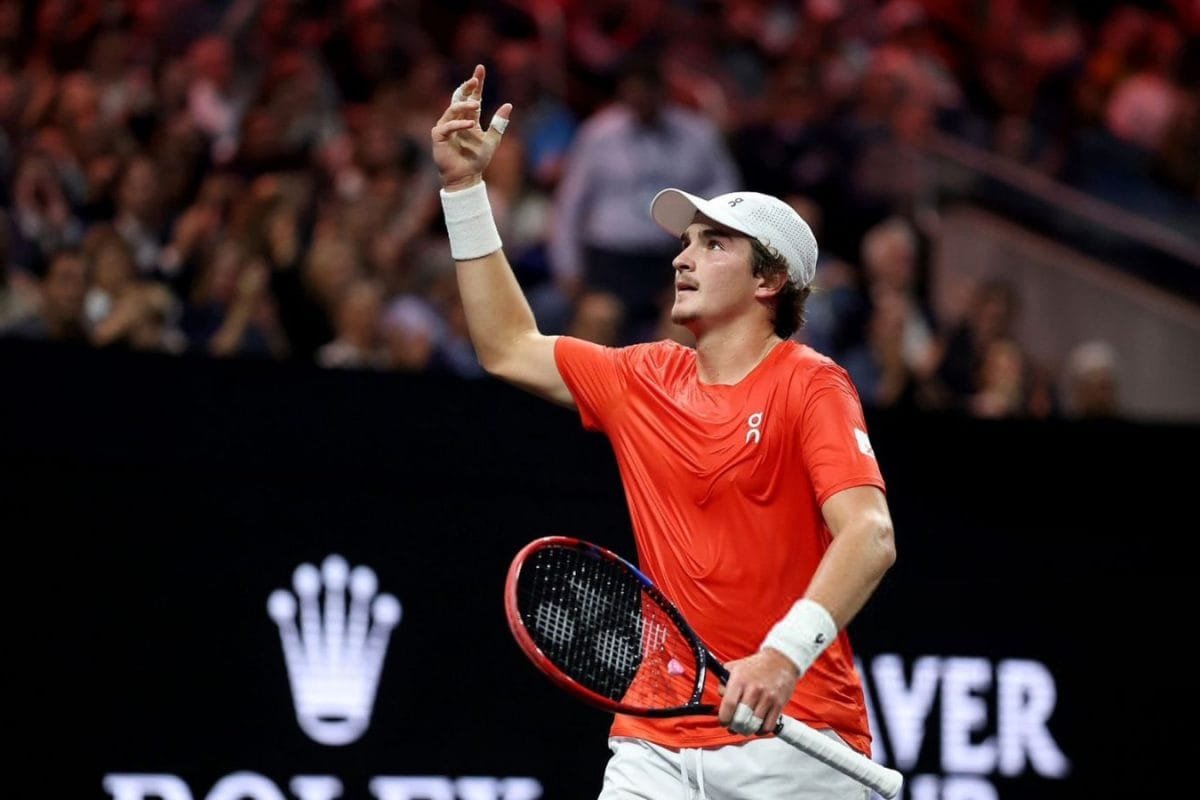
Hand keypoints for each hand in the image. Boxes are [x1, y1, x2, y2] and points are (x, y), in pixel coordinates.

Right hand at [430, 64, 512, 191]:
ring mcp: (446, 127)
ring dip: (464, 106)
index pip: (472, 97)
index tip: (480, 69)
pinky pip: (448, 126)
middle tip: (475, 80)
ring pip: (453, 109)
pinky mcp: (439, 136)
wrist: (466, 177)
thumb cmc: (477, 161)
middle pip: (459, 97)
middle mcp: (456, 120)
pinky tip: (470, 124)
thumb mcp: (492, 140)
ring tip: (476, 105)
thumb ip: (499, 123)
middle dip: (466, 87)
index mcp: (469, 119)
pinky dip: (459, 124)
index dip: (476, 84)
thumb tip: (509, 104)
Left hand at [717, 649, 800, 735]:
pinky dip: (761, 730)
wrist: (781, 660)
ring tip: (745, 727)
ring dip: (747, 730)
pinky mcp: (779, 704)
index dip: (724, 719)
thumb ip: (724, 682)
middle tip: (734, 727)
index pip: (729, 705)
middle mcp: (754, 689)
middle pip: (740, 719)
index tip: (723, 722)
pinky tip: (757, 726)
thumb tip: (720, 698)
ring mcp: (767, 697)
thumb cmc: (757, 665)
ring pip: (753, 725)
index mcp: (740, 679)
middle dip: (735, 727)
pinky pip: (767, 726)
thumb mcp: (735, 667)